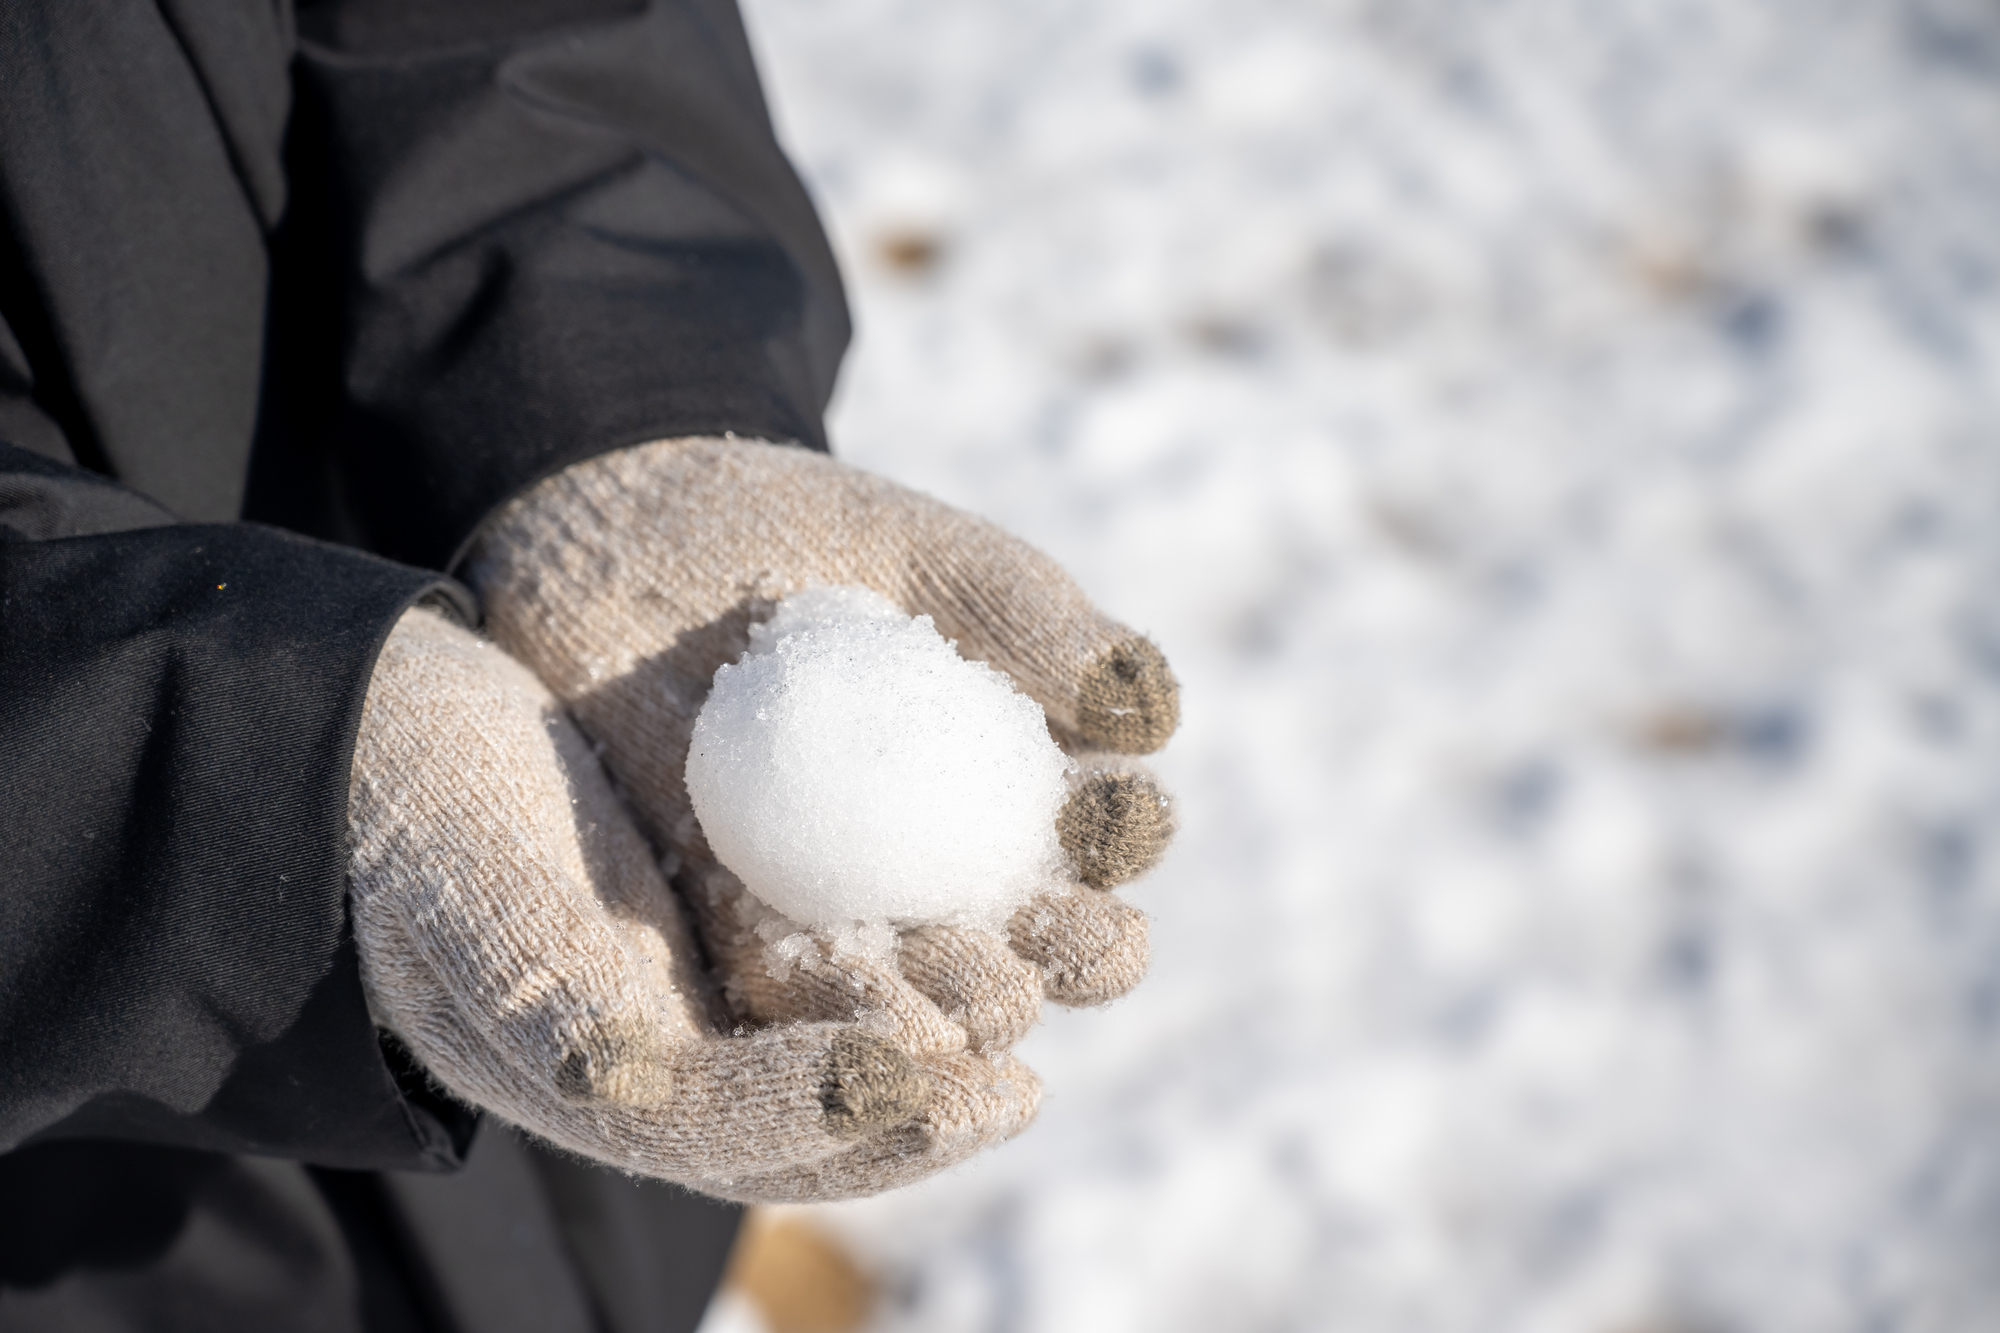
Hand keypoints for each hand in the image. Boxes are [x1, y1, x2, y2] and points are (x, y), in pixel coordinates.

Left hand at [460, 437, 1178, 1198]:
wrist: (636, 545)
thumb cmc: (809, 535)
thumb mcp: (934, 558)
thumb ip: (1037, 621)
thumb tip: (1148, 718)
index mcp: (1030, 783)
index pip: (1108, 830)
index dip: (1130, 836)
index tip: (1117, 821)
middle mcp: (961, 864)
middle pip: (1044, 932)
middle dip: (1070, 952)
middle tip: (1058, 939)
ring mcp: (859, 909)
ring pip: (933, 984)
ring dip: (963, 1006)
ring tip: (971, 1006)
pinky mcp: (753, 937)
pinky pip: (802, 987)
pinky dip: (834, 1012)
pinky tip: (857, 1023)